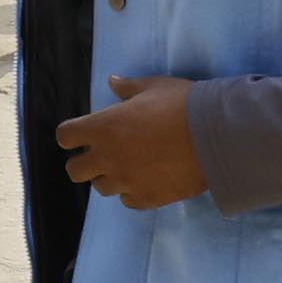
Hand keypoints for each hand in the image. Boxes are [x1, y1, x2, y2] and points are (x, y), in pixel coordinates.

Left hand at [56, 74, 209, 208]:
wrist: (216, 137)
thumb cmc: (183, 105)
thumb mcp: (154, 87)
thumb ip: (128, 87)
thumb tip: (112, 82)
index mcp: (104, 127)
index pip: (65, 136)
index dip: (72, 134)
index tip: (85, 132)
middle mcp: (108, 158)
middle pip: (74, 170)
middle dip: (85, 162)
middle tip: (104, 154)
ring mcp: (126, 182)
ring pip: (100, 188)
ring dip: (110, 177)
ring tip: (130, 167)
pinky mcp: (146, 198)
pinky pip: (128, 200)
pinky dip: (133, 191)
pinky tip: (148, 179)